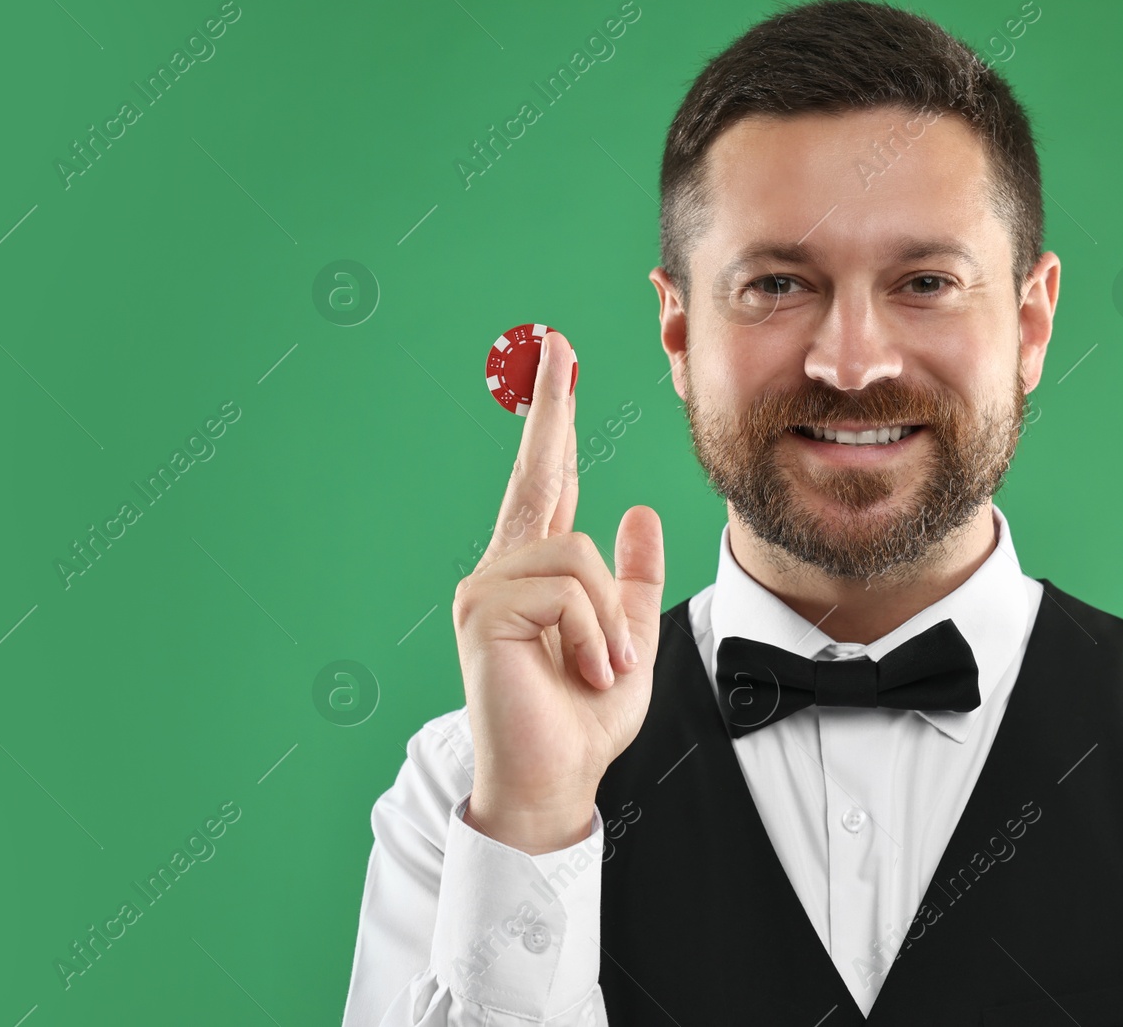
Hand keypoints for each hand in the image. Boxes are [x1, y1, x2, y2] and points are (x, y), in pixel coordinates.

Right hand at [452, 330, 663, 852]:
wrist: (555, 781)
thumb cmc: (584, 719)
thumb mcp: (627, 640)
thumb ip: (633, 581)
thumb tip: (639, 513)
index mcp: (537, 574)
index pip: (548, 483)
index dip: (553, 423)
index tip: (559, 364)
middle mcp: (503, 569)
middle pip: (537, 475)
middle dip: (549, 407)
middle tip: (557, 342)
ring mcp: (487, 588)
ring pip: (577, 553)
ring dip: (609, 620)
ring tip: (604, 667)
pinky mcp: (483, 611)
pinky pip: (566, 589)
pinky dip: (593, 635)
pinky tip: (585, 671)